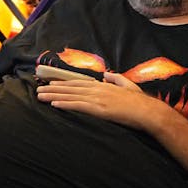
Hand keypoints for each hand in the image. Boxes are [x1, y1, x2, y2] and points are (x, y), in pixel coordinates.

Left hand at [34, 74, 162, 131]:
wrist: (148, 112)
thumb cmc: (140, 102)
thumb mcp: (127, 85)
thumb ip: (116, 79)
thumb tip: (107, 75)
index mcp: (103, 86)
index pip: (79, 83)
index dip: (64, 83)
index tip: (52, 84)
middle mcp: (98, 90)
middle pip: (71, 88)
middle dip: (54, 89)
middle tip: (39, 89)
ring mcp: (98, 99)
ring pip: (71, 96)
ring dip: (54, 96)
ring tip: (40, 97)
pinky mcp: (99, 109)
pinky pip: (78, 106)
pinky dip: (65, 104)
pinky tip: (54, 105)